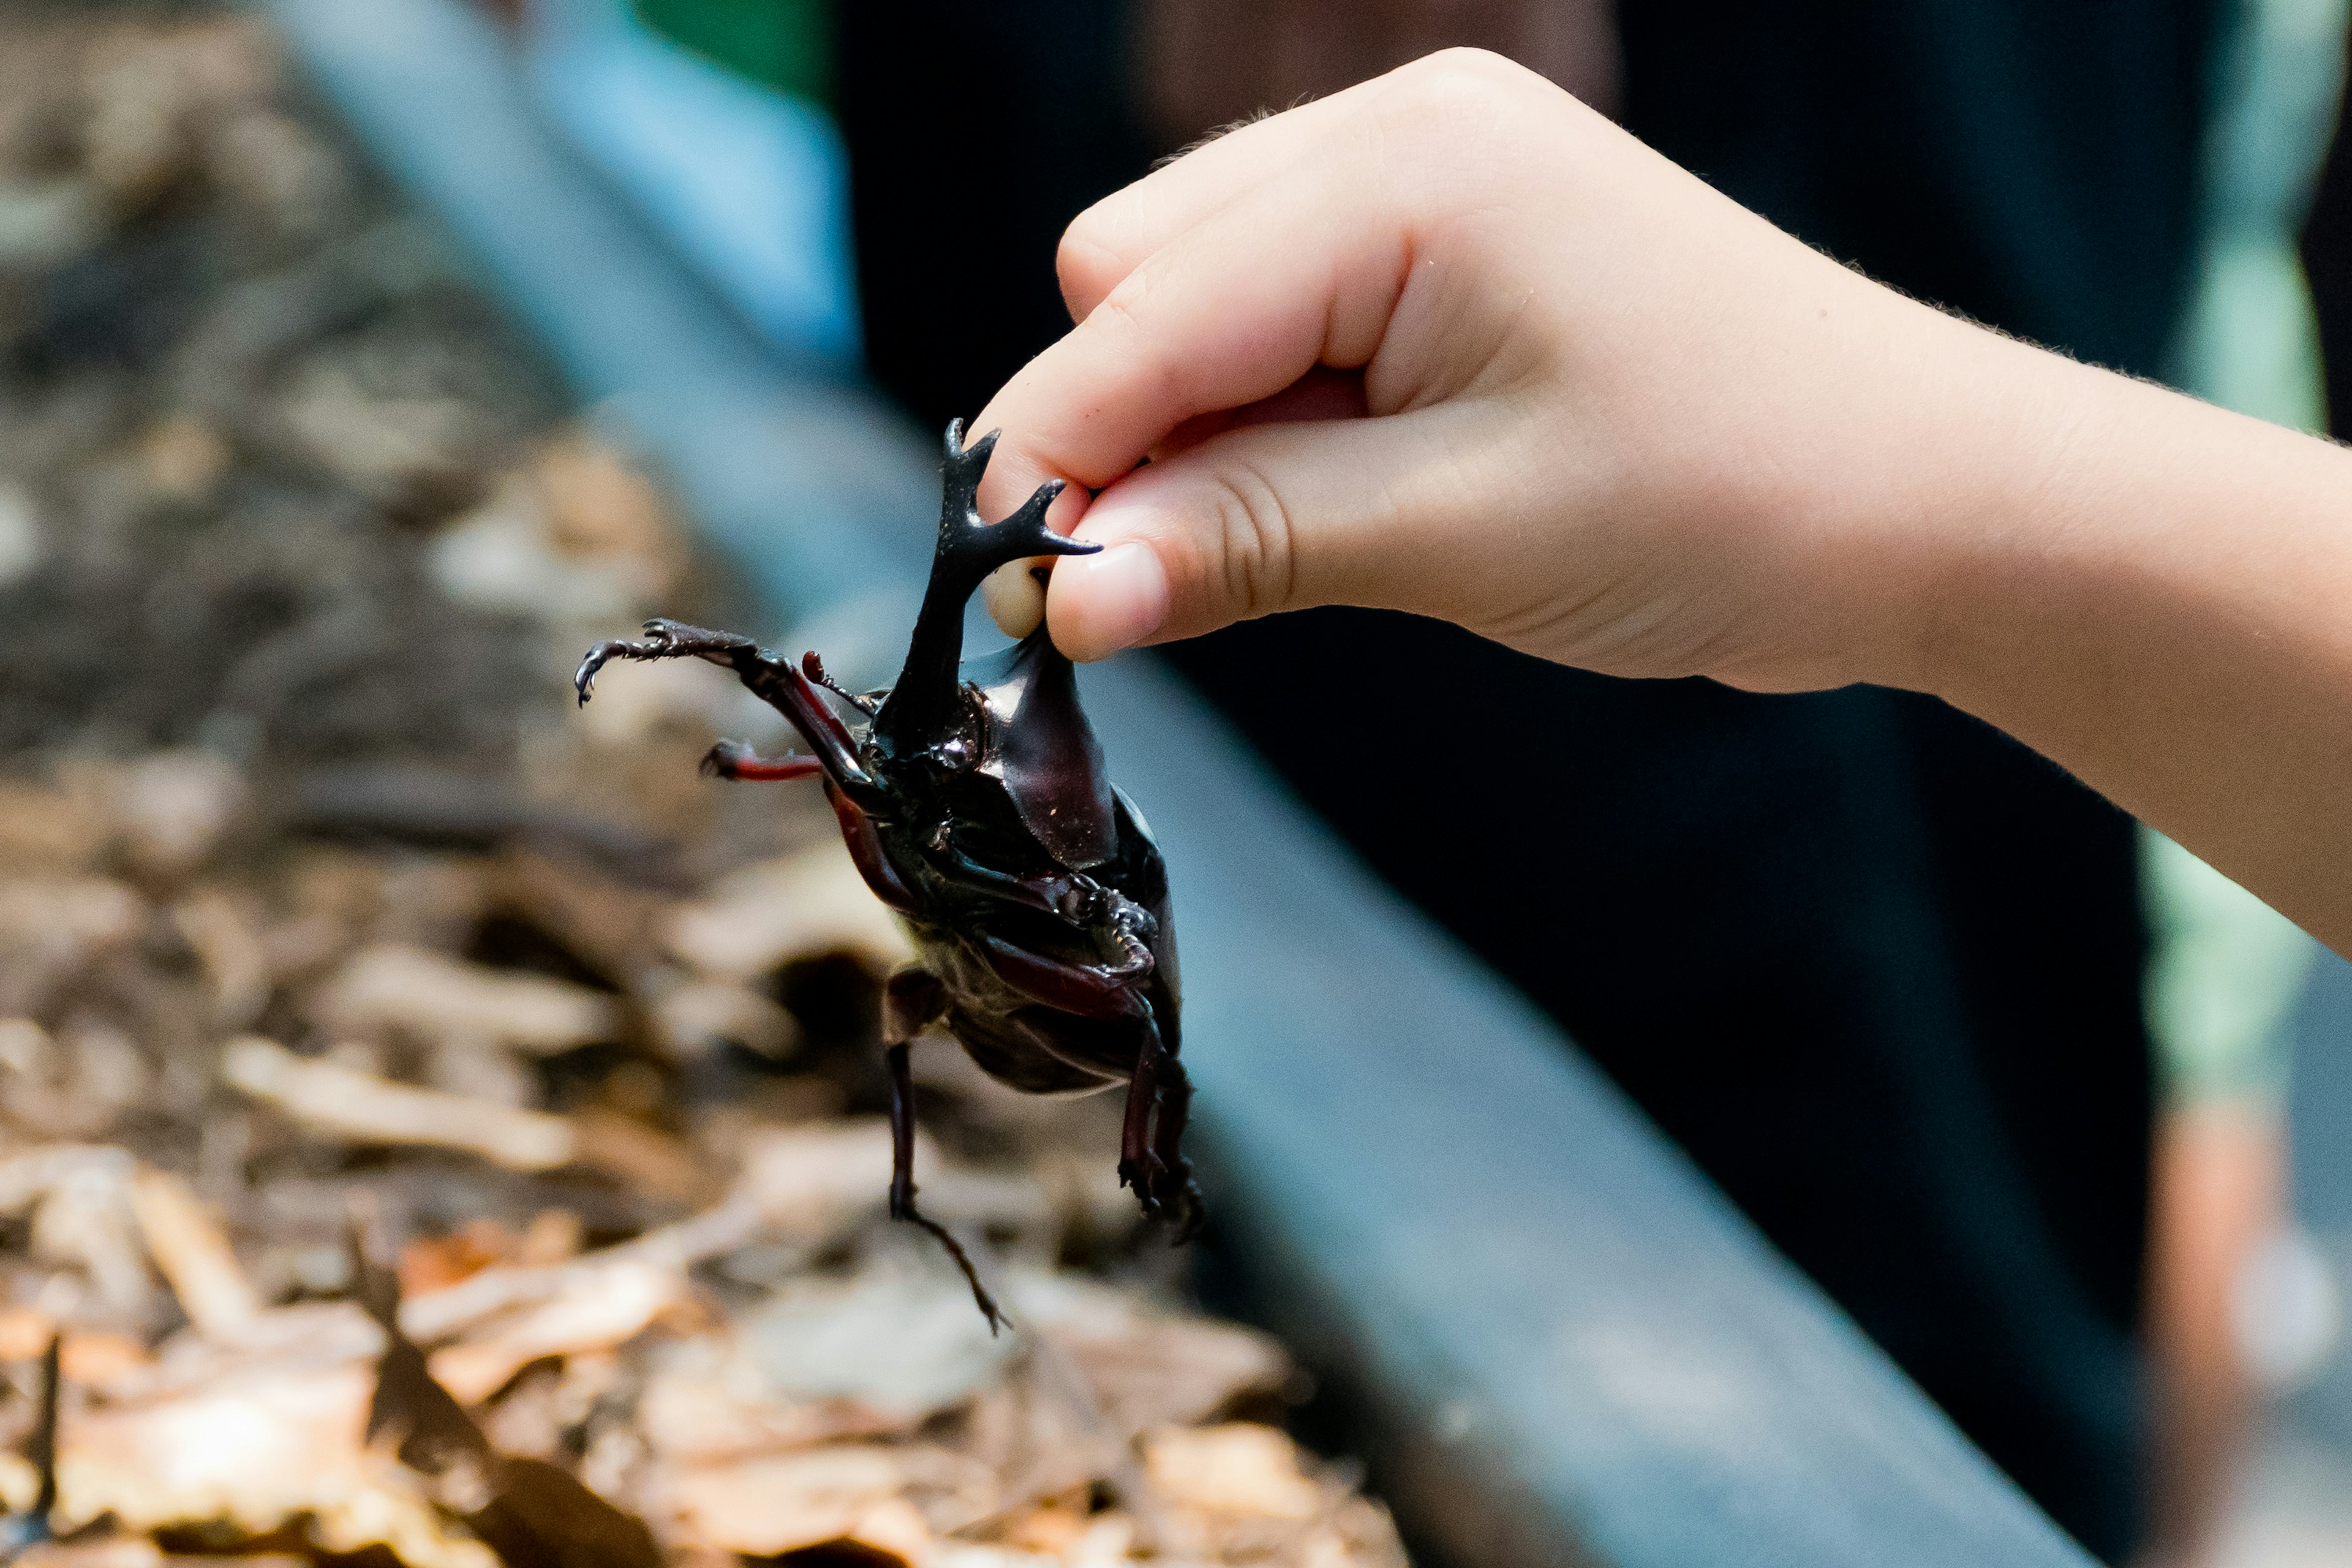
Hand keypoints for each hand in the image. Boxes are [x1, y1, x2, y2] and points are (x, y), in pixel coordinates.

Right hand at [972, 49, 2059, 694]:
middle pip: (1134, 276)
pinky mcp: (1445, 242)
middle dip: (1124, 432)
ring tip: (1304, 535)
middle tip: (1174, 579)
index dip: (1054, 457)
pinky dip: (1264, 418)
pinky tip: (1335, 491)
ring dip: (1195, 431)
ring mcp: (1425, 174)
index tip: (998, 593)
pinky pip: (1277, 317)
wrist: (1924, 496)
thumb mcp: (1458, 534)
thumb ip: (1238, 544)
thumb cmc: (1729, 501)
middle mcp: (1399, 132)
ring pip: (1190, 296)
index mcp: (1405, 166)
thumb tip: (1055, 591)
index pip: (1140, 311)